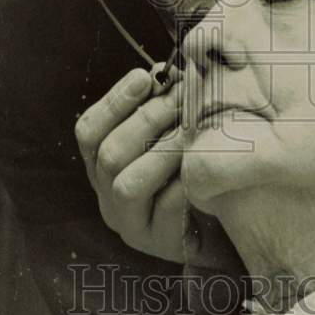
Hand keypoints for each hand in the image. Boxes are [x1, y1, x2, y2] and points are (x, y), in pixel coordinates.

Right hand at [75, 68, 185, 262]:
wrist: (226, 227)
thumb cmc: (195, 173)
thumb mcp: (174, 136)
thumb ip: (162, 106)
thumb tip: (164, 69)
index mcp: (104, 167)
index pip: (88, 132)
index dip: (113, 101)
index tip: (144, 76)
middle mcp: (109, 197)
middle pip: (109, 155)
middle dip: (146, 119)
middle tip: (181, 96)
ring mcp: (133, 225)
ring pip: (128, 185)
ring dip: (163, 149)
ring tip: (193, 127)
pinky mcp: (163, 245)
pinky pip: (166, 211)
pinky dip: (184, 182)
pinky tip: (203, 163)